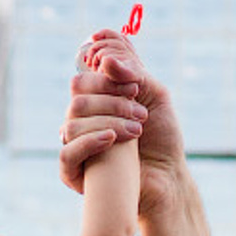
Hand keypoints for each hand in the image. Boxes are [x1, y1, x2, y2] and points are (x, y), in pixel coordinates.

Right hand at [61, 30, 185, 218]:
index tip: (135, 84)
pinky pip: (66, 153)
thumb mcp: (156, 96)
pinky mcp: (73, 172)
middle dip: (112, 99)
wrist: (168, 177)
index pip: (85, 74)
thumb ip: (134, 73)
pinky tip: (111, 140)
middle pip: (77, 94)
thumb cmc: (162, 136)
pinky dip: (89, 142)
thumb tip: (104, 59)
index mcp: (96, 97)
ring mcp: (75, 143)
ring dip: (109, 121)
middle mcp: (82, 118)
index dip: (106, 74)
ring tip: (138, 130)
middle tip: (141, 112)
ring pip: (73, 122)